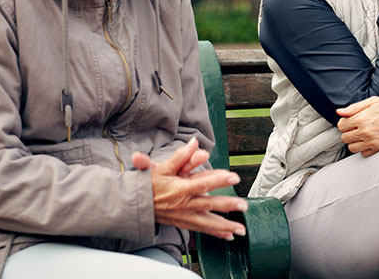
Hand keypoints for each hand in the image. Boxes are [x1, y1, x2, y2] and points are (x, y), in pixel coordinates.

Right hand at [132, 137, 247, 239]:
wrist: (135, 206)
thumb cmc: (149, 185)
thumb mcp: (162, 168)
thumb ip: (179, 156)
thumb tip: (194, 142)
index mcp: (180, 189)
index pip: (202, 183)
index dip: (218, 180)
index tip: (234, 177)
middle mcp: (184, 204)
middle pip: (209, 205)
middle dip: (228, 205)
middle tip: (244, 205)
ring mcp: (184, 216)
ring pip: (208, 222)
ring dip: (226, 226)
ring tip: (241, 229)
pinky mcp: (184, 223)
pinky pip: (202, 229)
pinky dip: (216, 233)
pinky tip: (229, 236)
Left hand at [336, 97, 378, 156]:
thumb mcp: (374, 101)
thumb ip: (355, 107)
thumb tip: (339, 112)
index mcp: (362, 118)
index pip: (341, 125)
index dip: (345, 122)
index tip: (351, 120)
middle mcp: (366, 132)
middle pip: (344, 137)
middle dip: (348, 132)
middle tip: (357, 127)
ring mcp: (372, 142)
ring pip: (351, 148)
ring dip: (355, 141)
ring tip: (363, 134)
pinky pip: (363, 154)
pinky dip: (364, 148)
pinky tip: (371, 141)